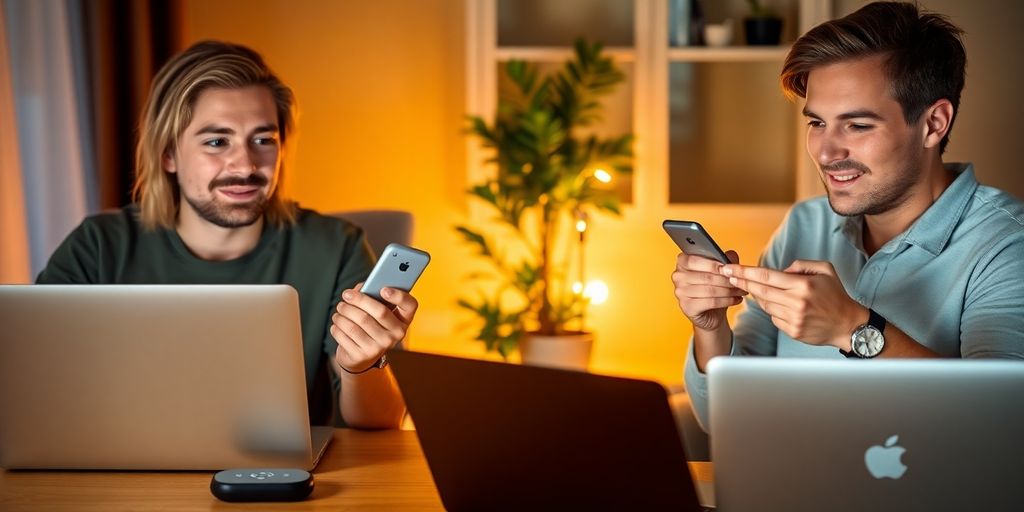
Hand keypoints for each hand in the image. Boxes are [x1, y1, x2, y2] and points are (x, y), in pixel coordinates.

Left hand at [331, 283, 418, 372]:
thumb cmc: (370, 326)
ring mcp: (380, 347)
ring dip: (344, 313)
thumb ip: (371, 295)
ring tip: (340, 309)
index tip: (383, 289)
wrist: (361, 357)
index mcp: (403, 319)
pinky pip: (345, 335)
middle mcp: (396, 334)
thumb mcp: (376, 311)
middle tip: (346, 295)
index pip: (410, 305)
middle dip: (359, 300)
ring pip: (358, 323)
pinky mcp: (363, 355)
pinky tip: (338, 323)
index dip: (399, 296)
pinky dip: (337, 326)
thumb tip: (359, 289)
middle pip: (380, 312)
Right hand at [671, 250, 745, 331]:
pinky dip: (726, 301)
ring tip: (740, 290)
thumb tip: (730, 255)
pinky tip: (735, 299)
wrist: (710, 313)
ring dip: (729, 291)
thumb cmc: (713, 288)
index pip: (693, 260)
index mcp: (682, 262)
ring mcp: (680, 292)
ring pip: (710, 290)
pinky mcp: (687, 307)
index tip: (726, 268)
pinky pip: (711, 302)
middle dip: (726, 279)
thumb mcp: (720, 272)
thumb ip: (725, 260)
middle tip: (740, 281)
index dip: (711, 264)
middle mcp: (678, 276)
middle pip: (705, 277)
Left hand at [721, 260, 865, 346]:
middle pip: (760, 291)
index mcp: (803, 285)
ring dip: (758, 296)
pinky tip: (779, 305)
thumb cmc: (835, 295)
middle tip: (729, 275)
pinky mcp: (792, 331)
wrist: (848, 324)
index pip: (767, 276)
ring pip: (764, 305)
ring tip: (758, 289)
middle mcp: (797, 303)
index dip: (746, 272)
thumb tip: (779, 270)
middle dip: (742, 282)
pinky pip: (773, 318)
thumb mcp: (824, 270)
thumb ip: (800, 265)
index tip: (730, 269)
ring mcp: (794, 319)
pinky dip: (772, 310)